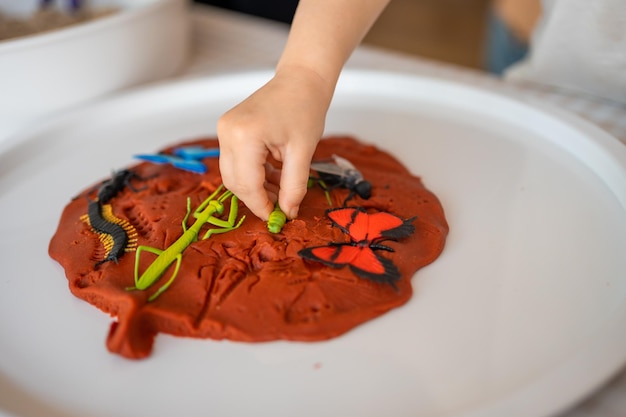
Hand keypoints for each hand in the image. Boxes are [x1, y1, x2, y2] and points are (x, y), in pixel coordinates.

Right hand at [217, 66, 333, 220]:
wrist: (300, 80)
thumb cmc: (304, 108)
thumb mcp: (303, 152)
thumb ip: (294, 186)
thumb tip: (288, 213)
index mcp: (245, 135)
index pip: (247, 184)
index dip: (262, 205)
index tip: (277, 219)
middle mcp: (227, 132)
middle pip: (235, 181)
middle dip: (257, 198)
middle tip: (282, 207)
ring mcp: (224, 129)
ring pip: (234, 174)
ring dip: (256, 187)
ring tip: (282, 190)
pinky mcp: (228, 130)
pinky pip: (236, 162)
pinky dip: (254, 174)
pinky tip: (275, 176)